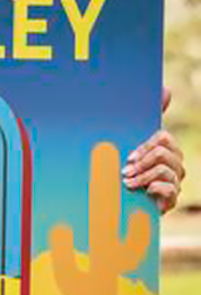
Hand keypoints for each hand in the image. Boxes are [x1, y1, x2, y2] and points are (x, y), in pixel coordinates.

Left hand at [121, 88, 184, 213]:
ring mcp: (175, 182)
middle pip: (165, 153)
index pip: (163, 138)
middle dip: (142, 162)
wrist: (119, 205)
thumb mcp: (129, 144)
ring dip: (143, 177)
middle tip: (125, 172)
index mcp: (166, 149)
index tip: (129, 157)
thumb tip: (167, 89)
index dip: (145, 146)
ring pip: (165, 171)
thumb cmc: (126, 171)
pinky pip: (171, 189)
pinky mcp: (171, 200)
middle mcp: (174, 164)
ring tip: (128, 184)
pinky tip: (144, 192)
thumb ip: (145, 118)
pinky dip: (154, 189)